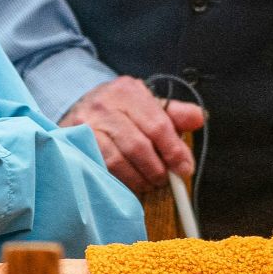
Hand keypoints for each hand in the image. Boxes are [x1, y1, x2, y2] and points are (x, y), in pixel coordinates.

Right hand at [59, 76, 203, 192]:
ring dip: (139, 179)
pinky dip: (119, 181)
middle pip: (138, 146)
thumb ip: (174, 114)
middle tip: (164, 179)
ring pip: (119, 161)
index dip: (174, 151)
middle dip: (156, 169)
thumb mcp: (147, 106)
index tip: (184, 169)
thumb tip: (199, 118)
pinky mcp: (73, 144)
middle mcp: (104, 104)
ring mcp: (85, 125)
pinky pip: (101, 169)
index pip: (158, 125)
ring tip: (147, 182)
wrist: (77, 109)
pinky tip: (128, 182)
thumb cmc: (120, 111)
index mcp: (128, 91)